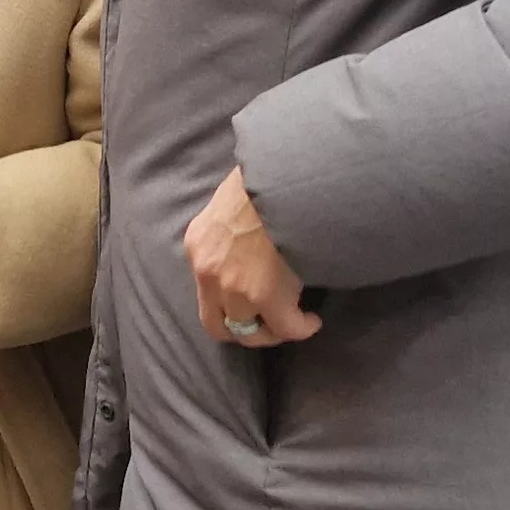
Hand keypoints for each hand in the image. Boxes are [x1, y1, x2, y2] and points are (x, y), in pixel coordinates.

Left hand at [185, 167, 316, 346]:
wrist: (283, 176)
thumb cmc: (263, 178)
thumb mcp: (230, 201)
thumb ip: (230, 228)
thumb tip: (248, 239)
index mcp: (197, 245)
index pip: (205, 290)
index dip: (228, 303)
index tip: (250, 302)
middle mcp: (208, 272)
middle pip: (217, 324)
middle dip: (243, 330)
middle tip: (267, 324)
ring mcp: (235, 288)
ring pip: (249, 332)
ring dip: (272, 331)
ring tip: (293, 322)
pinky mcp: (266, 297)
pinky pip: (286, 326)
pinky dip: (301, 328)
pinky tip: (311, 321)